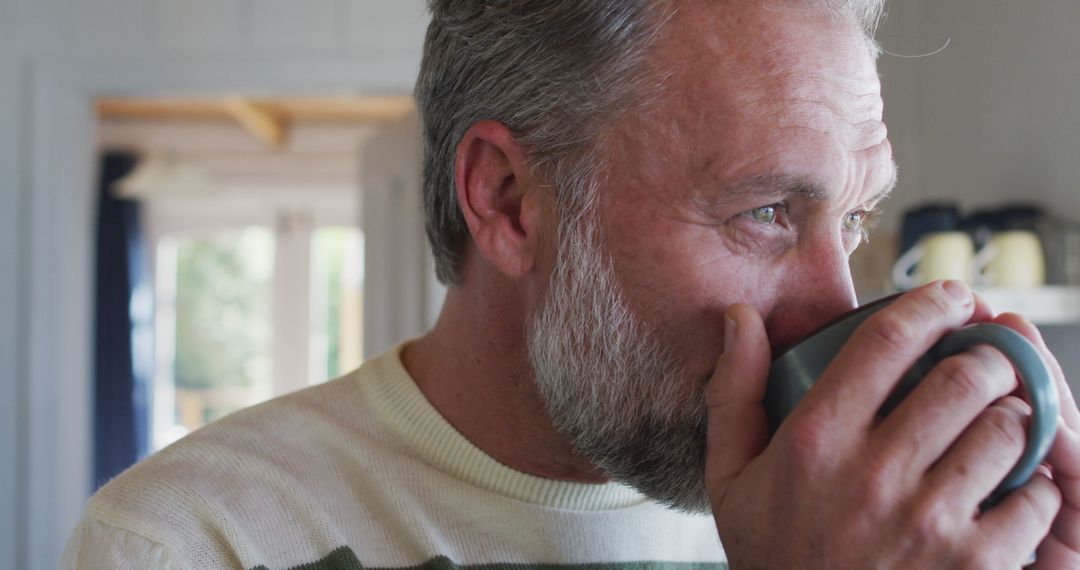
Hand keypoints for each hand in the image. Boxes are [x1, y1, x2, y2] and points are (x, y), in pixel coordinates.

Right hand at [705, 281, 1061, 568]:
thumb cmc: (772, 552)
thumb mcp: (732, 476)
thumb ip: (734, 394)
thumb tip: (740, 318)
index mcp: (814, 441)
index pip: (885, 342)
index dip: (931, 303)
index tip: (953, 296)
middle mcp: (873, 474)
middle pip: (963, 377)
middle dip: (988, 355)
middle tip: (987, 359)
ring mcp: (927, 522)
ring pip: (1006, 429)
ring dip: (1014, 413)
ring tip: (1002, 417)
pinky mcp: (972, 564)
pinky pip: (1032, 496)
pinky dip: (1033, 482)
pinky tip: (1011, 484)